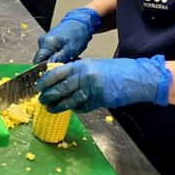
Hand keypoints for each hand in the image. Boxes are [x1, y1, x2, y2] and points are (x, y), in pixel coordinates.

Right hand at [33, 8, 101, 63]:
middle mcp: (42, 41)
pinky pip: (50, 52)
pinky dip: (57, 55)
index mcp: (46, 43)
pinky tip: (66, 55)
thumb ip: (59, 59)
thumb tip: (50, 69)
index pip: (38, 61)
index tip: (54, 73)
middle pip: (42, 59)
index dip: (44, 69)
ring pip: (47, 56)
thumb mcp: (71, 49)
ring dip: (56, 60)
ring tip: (68, 60)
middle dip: (52, 65)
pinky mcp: (49, 40)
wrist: (81, 21)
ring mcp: (45, 40)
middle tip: (65, 66)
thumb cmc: (77, 34)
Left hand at [37, 56, 172, 112]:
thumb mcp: (93, 65)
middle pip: (61, 88)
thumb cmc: (114, 70)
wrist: (136, 77)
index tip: (38, 86)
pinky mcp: (99, 102)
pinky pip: (82, 107)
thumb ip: (77, 71)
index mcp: (82, 65)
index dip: (45, 80)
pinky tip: (70, 109)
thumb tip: (59, 80)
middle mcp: (85, 77)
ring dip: (58, 106)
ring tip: (50, 108)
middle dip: (49, 95)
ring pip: (70, 100)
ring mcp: (92, 90)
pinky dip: (75, 108)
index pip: (57, 72)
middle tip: (41, 100)